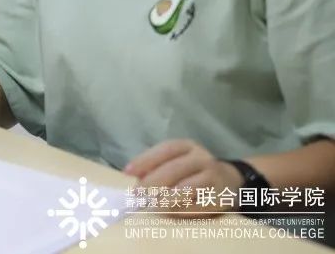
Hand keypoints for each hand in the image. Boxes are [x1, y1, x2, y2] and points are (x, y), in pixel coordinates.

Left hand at [124, 139, 244, 217]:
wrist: (231, 181)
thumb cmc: (192, 170)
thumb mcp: (177, 161)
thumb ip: (157, 166)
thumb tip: (136, 179)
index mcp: (188, 146)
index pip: (165, 150)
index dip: (145, 160)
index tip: (127, 172)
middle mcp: (202, 158)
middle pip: (174, 169)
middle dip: (152, 182)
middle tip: (138, 194)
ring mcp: (213, 177)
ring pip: (187, 187)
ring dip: (166, 197)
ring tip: (152, 204)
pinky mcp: (221, 197)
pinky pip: (198, 205)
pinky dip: (181, 209)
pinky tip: (169, 211)